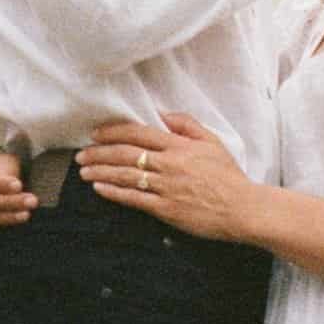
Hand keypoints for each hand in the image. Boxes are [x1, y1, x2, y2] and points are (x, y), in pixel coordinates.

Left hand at [80, 114, 253, 242]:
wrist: (242, 207)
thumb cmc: (228, 175)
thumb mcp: (212, 142)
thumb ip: (187, 125)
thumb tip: (162, 114)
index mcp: (180, 146)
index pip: (140, 133)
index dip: (114, 132)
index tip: (97, 134)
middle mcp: (170, 164)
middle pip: (127, 154)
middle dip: (100, 153)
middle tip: (82, 154)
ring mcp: (166, 187)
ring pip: (126, 175)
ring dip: (101, 171)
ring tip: (84, 170)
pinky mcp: (166, 209)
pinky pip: (134, 199)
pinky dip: (115, 192)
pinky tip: (100, 189)